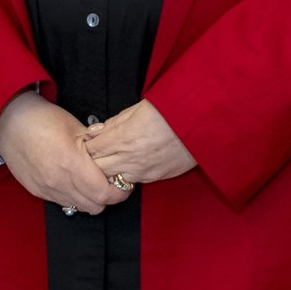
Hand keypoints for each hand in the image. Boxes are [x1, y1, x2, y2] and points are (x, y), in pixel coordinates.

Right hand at [0, 90, 128, 213]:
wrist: (9, 122)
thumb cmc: (42, 119)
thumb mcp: (76, 127)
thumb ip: (96, 147)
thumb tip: (112, 157)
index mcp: (72, 164)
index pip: (104, 194)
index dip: (119, 192)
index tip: (123, 184)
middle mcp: (59, 181)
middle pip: (94, 206)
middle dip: (107, 197)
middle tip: (111, 183)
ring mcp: (47, 189)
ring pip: (79, 207)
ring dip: (89, 198)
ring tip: (91, 181)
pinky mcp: (37, 191)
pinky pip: (62, 202)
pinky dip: (73, 196)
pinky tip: (72, 180)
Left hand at [82, 99, 196, 186]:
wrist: (203, 123)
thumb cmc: (172, 110)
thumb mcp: (138, 109)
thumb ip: (114, 122)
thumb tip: (96, 131)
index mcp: (124, 137)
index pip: (92, 149)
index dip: (87, 146)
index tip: (87, 142)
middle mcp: (131, 157)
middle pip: (98, 168)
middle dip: (93, 161)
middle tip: (93, 154)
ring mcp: (143, 170)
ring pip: (114, 178)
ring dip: (109, 171)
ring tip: (111, 160)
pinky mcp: (155, 177)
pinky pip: (133, 180)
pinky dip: (127, 174)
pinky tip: (129, 165)